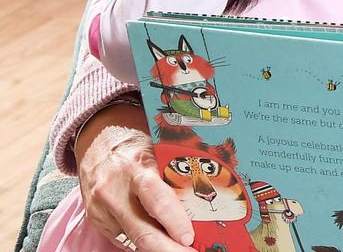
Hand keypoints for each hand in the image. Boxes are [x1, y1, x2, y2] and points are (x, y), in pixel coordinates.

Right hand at [76, 107, 193, 251]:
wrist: (96, 143)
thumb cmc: (134, 144)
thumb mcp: (157, 149)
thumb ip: (174, 173)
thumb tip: (204, 195)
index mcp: (135, 168)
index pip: (156, 199)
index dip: (174, 222)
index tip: (189, 237)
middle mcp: (115, 191)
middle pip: (143, 232)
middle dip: (169, 249)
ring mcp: (102, 209)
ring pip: (133, 240)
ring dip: (159, 248)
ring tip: (180, 250)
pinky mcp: (97, 220)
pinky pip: (124, 239)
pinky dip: (143, 243)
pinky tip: (161, 243)